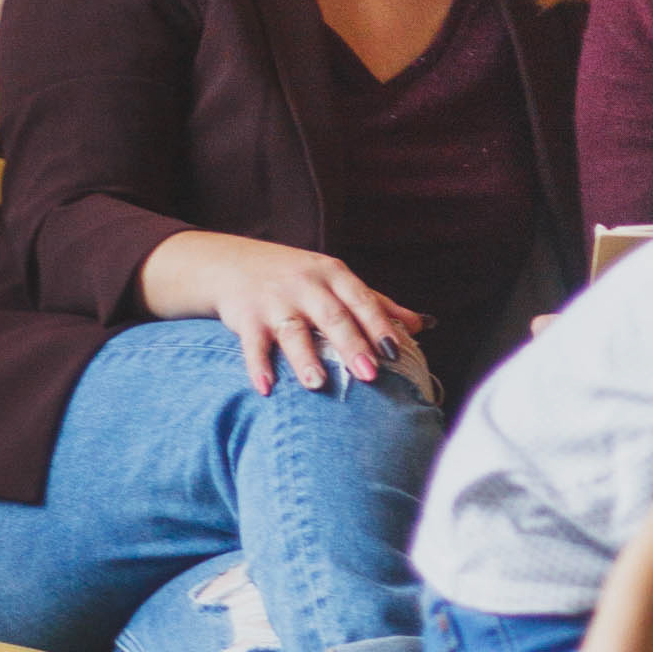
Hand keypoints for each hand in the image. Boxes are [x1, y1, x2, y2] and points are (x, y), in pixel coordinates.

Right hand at [146, 230, 428, 394]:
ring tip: (318, 384)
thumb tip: (421, 325)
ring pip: (293, 330)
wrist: (231, 264)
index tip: (395, 351)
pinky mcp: (246, 317)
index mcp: (333, 275)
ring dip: (305, 358)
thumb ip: (376, 303)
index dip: (378, 325)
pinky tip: (266, 387)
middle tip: (369, 374)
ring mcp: (274, 300)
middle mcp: (305, 285)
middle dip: (351, 344)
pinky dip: (258, 365)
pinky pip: (252, 344)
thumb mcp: (335, 281)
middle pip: (332, 316)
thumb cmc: (295, 277)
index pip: (361, 300)